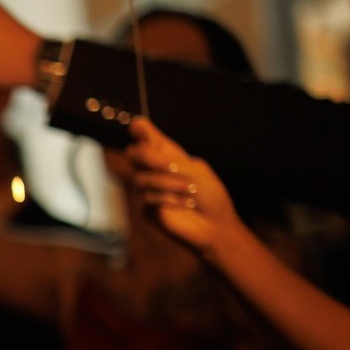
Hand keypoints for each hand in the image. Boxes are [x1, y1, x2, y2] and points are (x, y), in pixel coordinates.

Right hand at [125, 119, 242, 253]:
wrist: (214, 225)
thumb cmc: (211, 195)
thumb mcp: (196, 170)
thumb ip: (172, 159)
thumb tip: (151, 145)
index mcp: (170, 157)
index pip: (150, 139)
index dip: (142, 130)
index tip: (138, 124)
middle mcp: (155, 171)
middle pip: (134, 154)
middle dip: (149, 157)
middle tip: (170, 165)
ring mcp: (149, 190)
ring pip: (143, 178)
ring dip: (168, 183)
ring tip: (190, 191)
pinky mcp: (147, 209)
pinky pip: (148, 198)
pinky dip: (169, 199)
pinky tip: (186, 204)